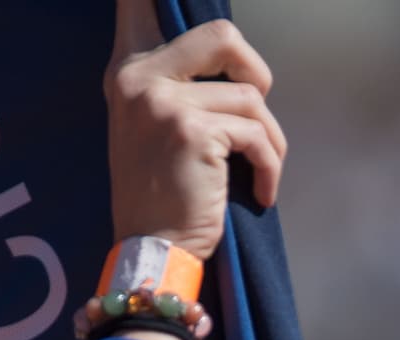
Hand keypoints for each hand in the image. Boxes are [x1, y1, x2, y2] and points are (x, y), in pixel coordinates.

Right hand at [104, 0, 286, 260]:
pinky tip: (262, 192)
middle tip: (259, 113)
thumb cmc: (162, 202)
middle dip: (257, 72)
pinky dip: (270, 166)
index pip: (143, 5)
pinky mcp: (194, 131)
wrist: (152, 255)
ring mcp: (165, 101)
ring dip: (269, 140)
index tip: (177, 3)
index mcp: (129, 72)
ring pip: (250, 98)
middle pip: (222, 35)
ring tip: (260, 172)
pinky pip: (256, 134)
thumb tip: (232, 64)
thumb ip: (178, 88)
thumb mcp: (154, 131)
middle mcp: (140, 78)